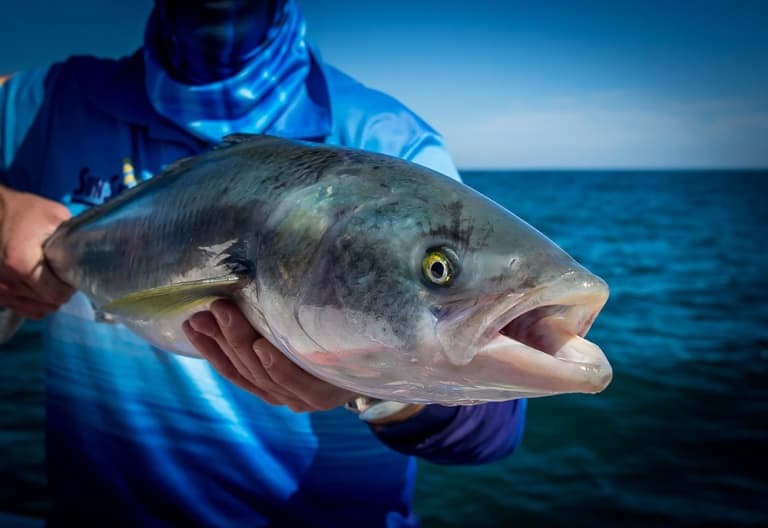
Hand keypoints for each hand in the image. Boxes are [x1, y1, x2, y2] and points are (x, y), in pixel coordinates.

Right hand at [0, 186, 74, 318]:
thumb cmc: (22, 212)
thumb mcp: (54, 215)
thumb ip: (73, 235)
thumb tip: (92, 252)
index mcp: (21, 263)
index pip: (56, 294)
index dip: (70, 288)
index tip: (72, 275)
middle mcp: (7, 281)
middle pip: (47, 303)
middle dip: (60, 292)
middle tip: (63, 276)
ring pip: (35, 309)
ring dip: (47, 299)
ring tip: (50, 280)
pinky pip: (20, 308)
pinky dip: (32, 302)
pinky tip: (38, 288)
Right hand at [182, 299, 355, 411]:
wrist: (384, 362)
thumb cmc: (334, 340)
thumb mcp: (297, 332)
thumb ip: (269, 323)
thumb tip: (236, 288)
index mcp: (271, 384)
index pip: (232, 368)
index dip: (209, 347)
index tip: (190, 323)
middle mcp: (282, 395)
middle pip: (244, 368)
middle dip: (221, 338)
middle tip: (207, 309)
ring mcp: (302, 397)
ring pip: (262, 373)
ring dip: (240, 342)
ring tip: (224, 314)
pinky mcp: (324, 395)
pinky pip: (295, 381)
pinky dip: (276, 365)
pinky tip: (261, 347)